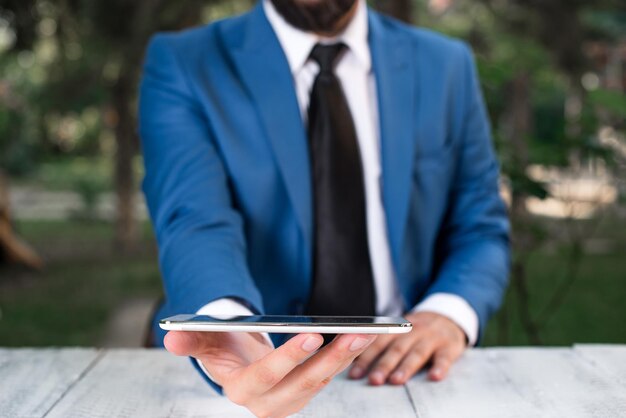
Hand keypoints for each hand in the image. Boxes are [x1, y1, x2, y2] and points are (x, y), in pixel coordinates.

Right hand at [164, 331, 375, 417]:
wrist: (237, 362)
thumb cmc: (221, 345)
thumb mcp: (204, 340)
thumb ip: (190, 341)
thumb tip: (170, 337)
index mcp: (241, 389)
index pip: (266, 376)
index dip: (288, 357)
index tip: (312, 334)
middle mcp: (268, 402)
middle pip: (305, 381)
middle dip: (333, 358)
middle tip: (357, 333)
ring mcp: (290, 400)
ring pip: (322, 379)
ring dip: (346, 357)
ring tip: (368, 332)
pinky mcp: (304, 393)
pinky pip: (327, 376)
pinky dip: (346, 357)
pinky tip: (363, 337)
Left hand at [348, 312, 465, 384]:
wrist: (449, 316)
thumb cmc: (416, 330)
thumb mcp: (399, 330)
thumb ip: (381, 343)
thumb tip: (352, 361)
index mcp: (396, 328)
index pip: (378, 343)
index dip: (366, 358)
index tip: (354, 373)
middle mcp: (412, 331)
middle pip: (396, 348)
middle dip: (383, 364)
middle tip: (373, 379)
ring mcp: (431, 338)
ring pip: (417, 353)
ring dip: (406, 367)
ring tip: (396, 380)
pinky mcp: (450, 346)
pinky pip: (445, 357)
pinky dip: (440, 366)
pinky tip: (434, 376)